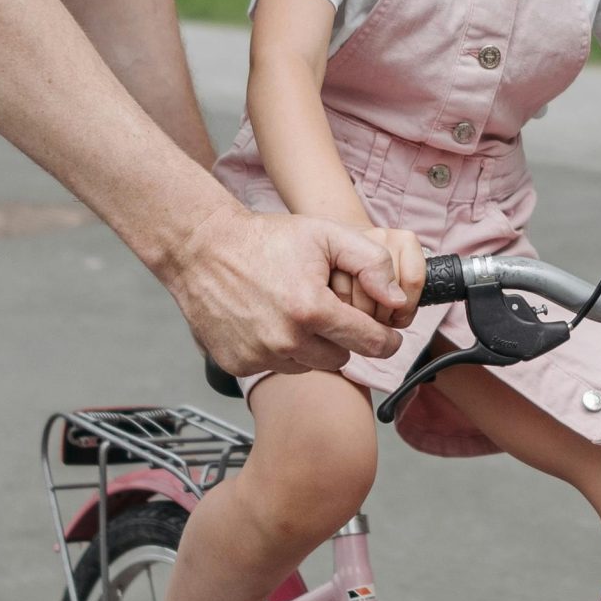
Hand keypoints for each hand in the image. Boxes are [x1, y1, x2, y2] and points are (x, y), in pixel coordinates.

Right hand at [165, 202, 408, 377]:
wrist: (202, 248)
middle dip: (341, 336)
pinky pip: (275, 366)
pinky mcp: (237, 364)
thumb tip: (398, 301)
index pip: (371, 344)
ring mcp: (259, 356)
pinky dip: (278, 350)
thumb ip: (371, 263)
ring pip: (309, 364)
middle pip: (342, 358)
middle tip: (326, 308)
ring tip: (292, 310)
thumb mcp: (326, 234)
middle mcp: (285, 341)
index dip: (386, 339)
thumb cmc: (266, 239)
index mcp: (311, 310)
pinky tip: (267, 320)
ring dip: (310, 345)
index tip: (386, 335)